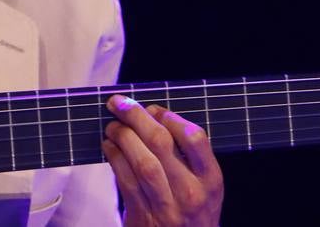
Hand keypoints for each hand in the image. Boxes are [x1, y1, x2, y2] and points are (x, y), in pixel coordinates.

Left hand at [102, 94, 223, 226]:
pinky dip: (114, 158)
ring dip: (122, 137)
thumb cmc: (193, 216)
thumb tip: (153, 118)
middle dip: (137, 117)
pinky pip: (125, 181)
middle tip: (121, 103)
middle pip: (161, 143)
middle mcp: (191, 194)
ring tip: (113, 126)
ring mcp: (167, 208)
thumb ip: (190, 160)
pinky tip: (109, 147)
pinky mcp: (142, 219)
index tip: (154, 108)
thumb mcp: (205, 190)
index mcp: (211, 181)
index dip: (170, 117)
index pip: (195, 138)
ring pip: (141, 161)